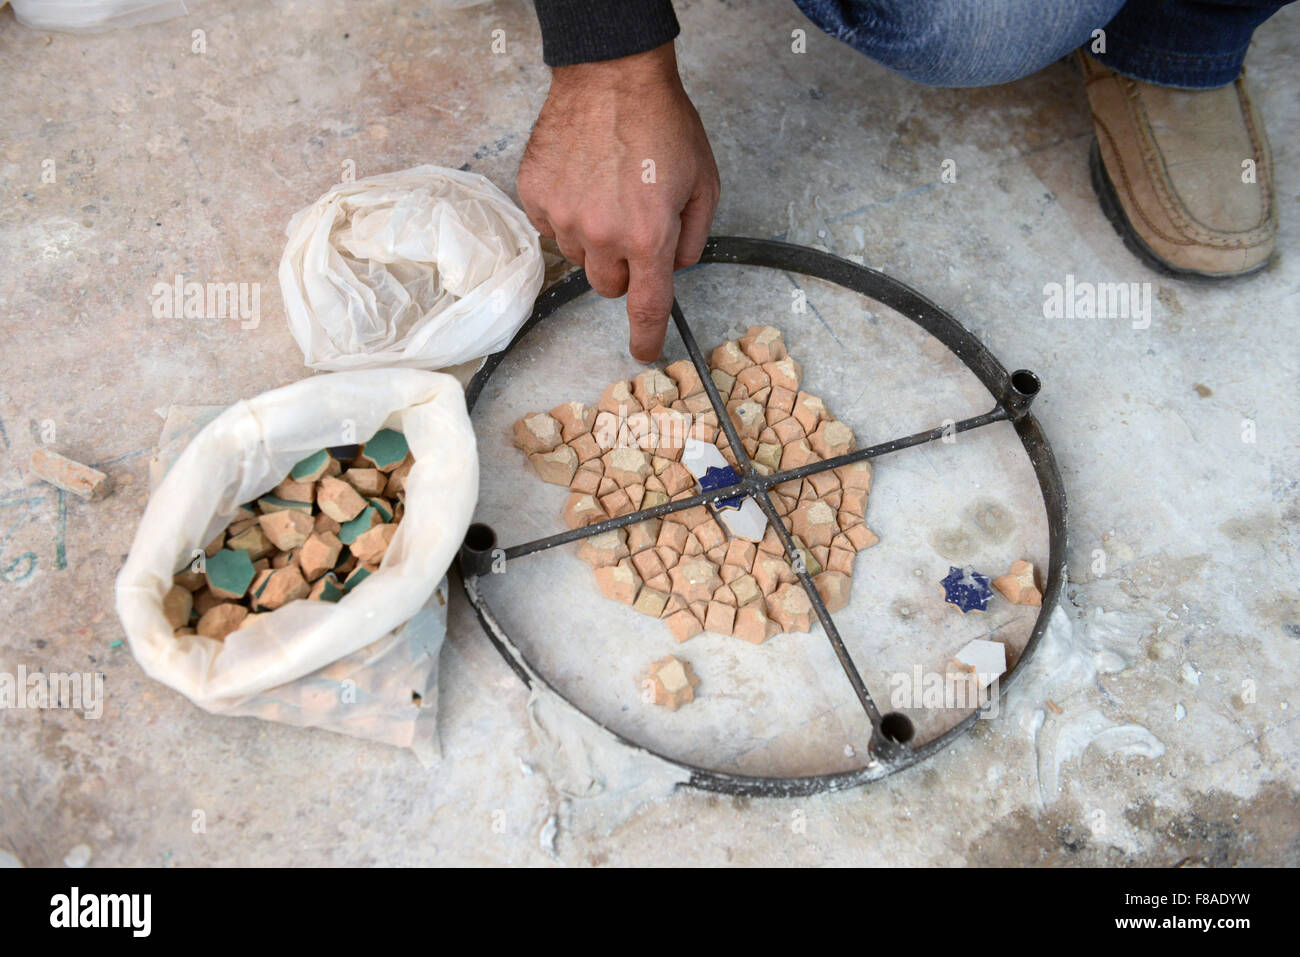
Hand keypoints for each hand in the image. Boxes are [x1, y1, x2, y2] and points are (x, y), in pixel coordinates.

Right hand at [517, 42, 719, 360]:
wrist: (612, 75)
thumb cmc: (662, 122)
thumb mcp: (704, 182)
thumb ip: (694, 237)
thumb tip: (674, 268)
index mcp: (649, 235)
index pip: (647, 307)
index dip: (646, 337)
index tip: (644, 351)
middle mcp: (603, 233)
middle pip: (608, 285)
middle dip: (624, 267)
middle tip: (634, 225)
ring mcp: (563, 215)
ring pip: (579, 256)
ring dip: (595, 238)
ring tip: (608, 190)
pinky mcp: (535, 195)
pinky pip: (551, 226)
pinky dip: (567, 212)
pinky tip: (583, 179)